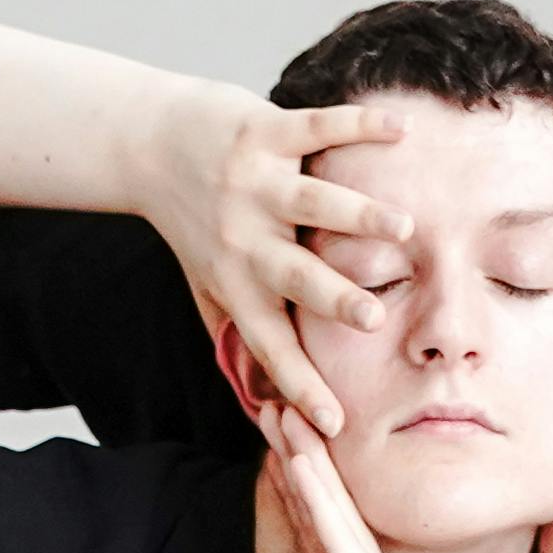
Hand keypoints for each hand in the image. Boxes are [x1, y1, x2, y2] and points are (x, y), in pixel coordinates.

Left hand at [144, 85, 406, 430]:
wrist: (148, 143)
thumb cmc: (189, 223)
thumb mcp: (206, 283)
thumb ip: (237, 332)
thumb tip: (264, 399)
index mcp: (236, 283)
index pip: (272, 345)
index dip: (300, 386)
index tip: (335, 426)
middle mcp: (245, 238)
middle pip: (295, 275)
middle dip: (335, 297)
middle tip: (373, 320)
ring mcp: (254, 183)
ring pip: (313, 202)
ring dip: (360, 214)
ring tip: (403, 227)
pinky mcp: (261, 131)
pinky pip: (316, 128)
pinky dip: (358, 126)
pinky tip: (399, 130)